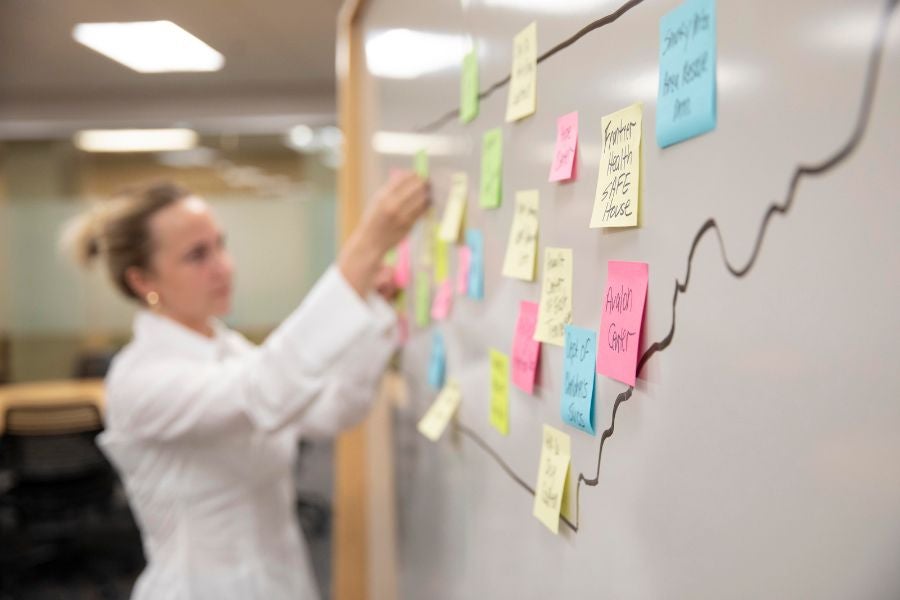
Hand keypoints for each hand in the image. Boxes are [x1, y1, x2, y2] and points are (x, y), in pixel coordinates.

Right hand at [339, 171, 429, 295]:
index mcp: (383, 196)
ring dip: (428, 194)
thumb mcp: (377, 201)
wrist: (370, 241)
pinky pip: (422, 211)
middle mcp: (392, 204)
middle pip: (415, 187)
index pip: (403, 179)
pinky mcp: (408, 225)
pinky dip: (427, 205)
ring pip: (421, 199)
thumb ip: (390, 189)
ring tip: (430, 192)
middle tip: (429, 182)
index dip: (413, 175)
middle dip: (424, 183)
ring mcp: (400, 215)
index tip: (419, 174)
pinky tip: (429, 202)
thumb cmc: (375, 220)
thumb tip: (405, 174)